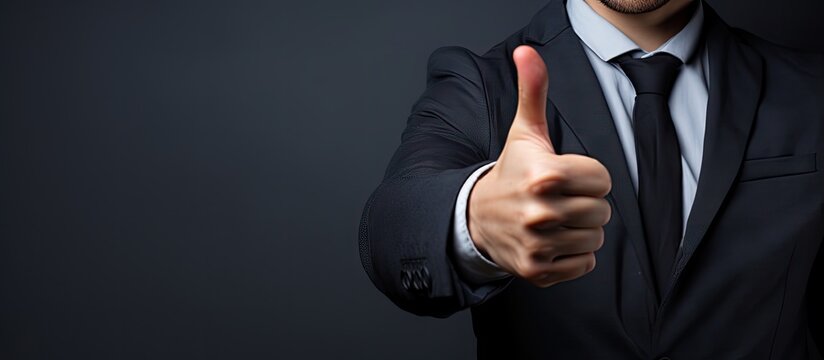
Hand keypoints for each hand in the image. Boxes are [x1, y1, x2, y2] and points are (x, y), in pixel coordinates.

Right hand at [467, 45, 611, 287]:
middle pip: (603, 211)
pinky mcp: (538, 270)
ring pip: (595, 239)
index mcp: (544, 176)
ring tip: (555, 219)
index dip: (588, 176)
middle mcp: (541, 213)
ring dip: (581, 230)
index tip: (565, 175)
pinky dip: (573, 255)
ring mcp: (539, 244)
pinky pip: (584, 264)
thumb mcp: (524, 132)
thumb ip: (533, 91)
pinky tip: (552, 240)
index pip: (603, 179)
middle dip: (586, 204)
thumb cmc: (511, 171)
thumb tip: (527, 52)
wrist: (476, 217)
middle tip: (559, 198)